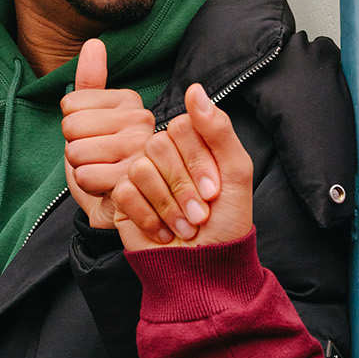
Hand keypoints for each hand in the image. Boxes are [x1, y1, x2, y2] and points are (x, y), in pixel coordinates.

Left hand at [61, 38, 154, 228]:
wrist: (124, 206)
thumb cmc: (107, 161)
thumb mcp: (94, 119)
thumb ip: (92, 82)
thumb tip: (94, 43)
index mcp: (131, 103)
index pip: (70, 104)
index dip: (72, 126)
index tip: (95, 137)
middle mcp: (142, 122)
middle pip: (71, 126)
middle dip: (74, 148)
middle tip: (97, 158)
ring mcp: (141, 151)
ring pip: (76, 152)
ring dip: (80, 169)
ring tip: (102, 172)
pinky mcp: (134, 179)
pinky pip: (85, 176)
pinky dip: (88, 186)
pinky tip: (106, 188)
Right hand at [111, 83, 252, 252]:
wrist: (204, 269)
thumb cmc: (226, 223)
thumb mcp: (236, 172)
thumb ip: (219, 129)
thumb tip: (195, 89)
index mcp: (192, 142)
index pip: (182, 126)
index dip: (197, 160)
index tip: (214, 191)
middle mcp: (164, 154)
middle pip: (159, 145)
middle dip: (183, 187)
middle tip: (200, 215)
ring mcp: (141, 174)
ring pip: (140, 168)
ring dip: (168, 206)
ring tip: (184, 228)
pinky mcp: (123, 198)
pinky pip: (124, 191)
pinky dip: (149, 217)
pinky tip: (163, 233)